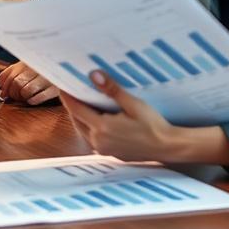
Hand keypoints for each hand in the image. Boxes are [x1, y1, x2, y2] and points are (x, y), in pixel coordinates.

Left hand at [0, 62, 59, 104]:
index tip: (5, 93)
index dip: (5, 87)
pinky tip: (32, 100)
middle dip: (13, 93)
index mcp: (28, 62)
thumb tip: (2, 91)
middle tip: (16, 97)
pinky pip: (39, 98)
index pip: (10, 76)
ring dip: (22, 97)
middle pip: (16, 84)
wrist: (66, 67)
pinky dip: (33, 100)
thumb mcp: (24, 67)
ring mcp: (46, 78)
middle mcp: (37, 68)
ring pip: (26, 91)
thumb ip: (11, 74)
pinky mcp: (55, 89)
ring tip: (25, 97)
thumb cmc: (40, 70)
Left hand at [62, 70, 228, 165]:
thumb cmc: (153, 125)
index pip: (76, 109)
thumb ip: (112, 90)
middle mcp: (99, 141)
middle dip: (72, 105)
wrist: (167, 147)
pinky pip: (93, 138)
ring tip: (81, 101)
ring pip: (83, 130)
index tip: (61, 83)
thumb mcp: (133, 104)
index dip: (67, 96)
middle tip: (69, 88)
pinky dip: (90, 126)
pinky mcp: (110, 153)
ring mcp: (104, 149)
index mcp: (102, 128)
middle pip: (77, 120)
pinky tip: (96, 117)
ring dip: (80, 116)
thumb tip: (94, 75)